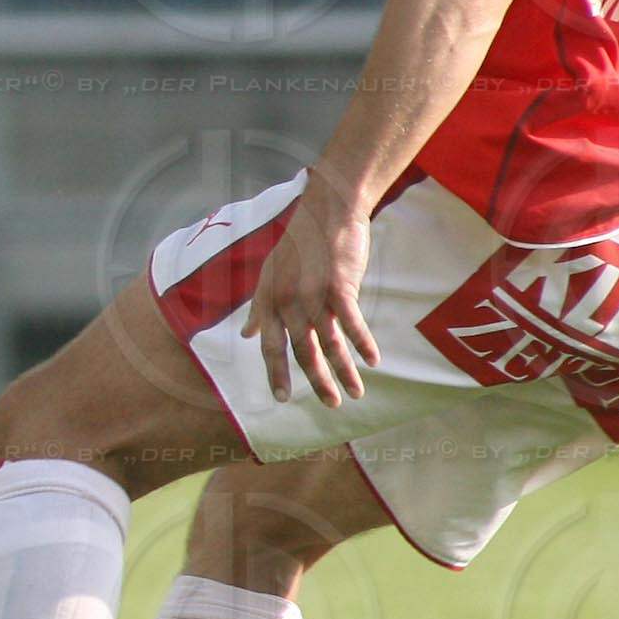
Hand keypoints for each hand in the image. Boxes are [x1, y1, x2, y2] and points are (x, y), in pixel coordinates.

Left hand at [241, 172, 382, 408]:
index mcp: (269, 300)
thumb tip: (245, 334)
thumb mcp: (269, 274)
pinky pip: (352, 324)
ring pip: (328, 343)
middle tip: (331, 405)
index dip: (275, 372)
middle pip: (302, 351)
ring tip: (356, 392)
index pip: (270, 345)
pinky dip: (363, 344)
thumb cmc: (300, 245)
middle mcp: (287, 302)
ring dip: (344, 371)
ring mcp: (313, 295)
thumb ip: (259, 308)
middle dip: (317, 381)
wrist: (326, 213)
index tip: (281, 398)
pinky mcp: (339, 288)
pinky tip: (373, 361)